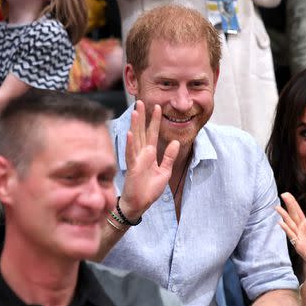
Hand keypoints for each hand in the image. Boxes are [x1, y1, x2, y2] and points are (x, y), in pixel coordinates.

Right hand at [119, 101, 179, 218]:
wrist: (140, 203)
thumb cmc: (149, 188)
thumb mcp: (165, 171)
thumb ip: (169, 157)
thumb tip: (176, 142)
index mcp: (150, 154)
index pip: (152, 133)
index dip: (155, 121)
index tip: (158, 107)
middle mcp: (141, 153)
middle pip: (141, 131)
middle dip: (142, 117)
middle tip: (140, 101)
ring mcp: (136, 159)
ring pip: (135, 139)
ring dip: (135, 125)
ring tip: (135, 112)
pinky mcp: (132, 168)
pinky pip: (130, 154)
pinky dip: (130, 144)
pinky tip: (129, 133)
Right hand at [276, 192, 305, 265]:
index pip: (298, 212)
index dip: (293, 203)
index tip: (287, 195)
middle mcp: (301, 230)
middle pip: (293, 215)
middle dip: (288, 205)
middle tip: (283, 194)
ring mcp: (298, 237)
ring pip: (290, 223)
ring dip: (284, 215)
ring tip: (277, 208)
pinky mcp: (299, 244)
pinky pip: (292, 235)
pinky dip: (286, 229)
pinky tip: (281, 223)